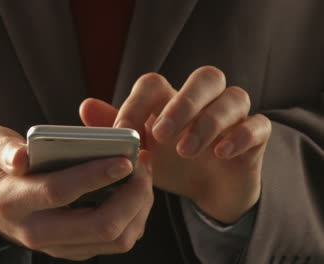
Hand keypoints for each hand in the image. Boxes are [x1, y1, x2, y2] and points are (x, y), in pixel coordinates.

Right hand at [0, 125, 152, 259]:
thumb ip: (1, 148)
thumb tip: (20, 158)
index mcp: (12, 200)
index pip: (58, 192)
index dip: (94, 176)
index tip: (124, 159)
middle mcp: (35, 231)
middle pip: (97, 225)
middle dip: (132, 196)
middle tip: (143, 164)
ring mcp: (56, 245)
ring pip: (112, 239)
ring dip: (138, 208)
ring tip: (144, 175)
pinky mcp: (71, 248)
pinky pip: (113, 242)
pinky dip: (134, 218)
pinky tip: (135, 191)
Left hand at [80, 66, 270, 222]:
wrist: (205, 192)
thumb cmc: (169, 165)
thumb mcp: (140, 151)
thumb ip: (116, 130)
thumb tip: (86, 106)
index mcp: (171, 100)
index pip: (155, 83)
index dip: (137, 103)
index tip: (123, 133)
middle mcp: (205, 101)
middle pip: (205, 77)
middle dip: (182, 103)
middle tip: (161, 134)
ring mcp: (233, 117)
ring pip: (234, 97)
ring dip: (208, 121)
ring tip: (185, 151)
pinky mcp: (255, 137)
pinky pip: (259, 125)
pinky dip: (242, 135)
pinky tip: (221, 153)